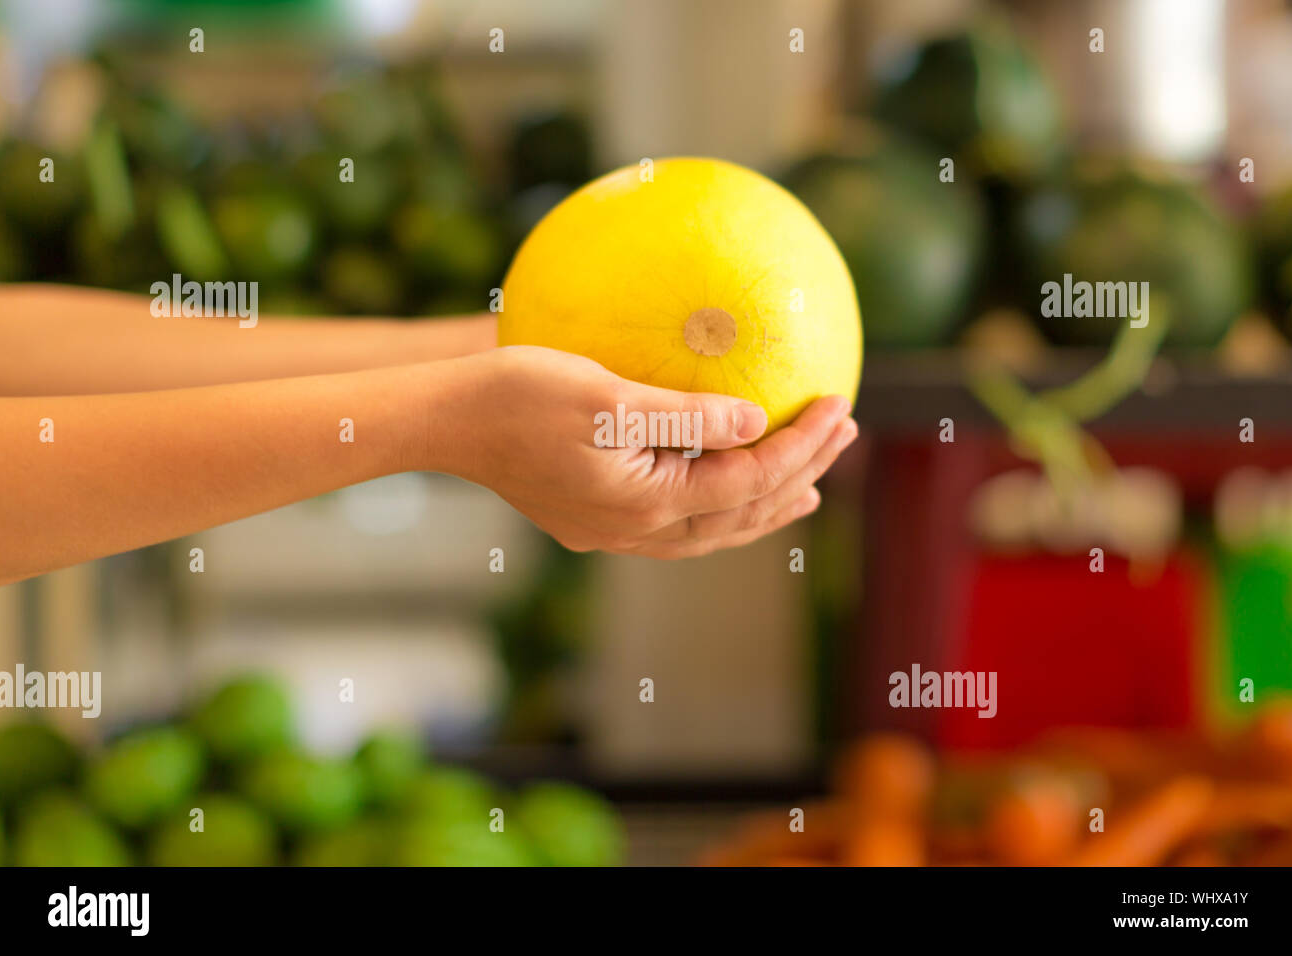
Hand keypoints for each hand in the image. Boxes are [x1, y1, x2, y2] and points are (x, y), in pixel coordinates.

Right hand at [437, 345, 858, 558]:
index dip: (801, 445)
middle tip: (846, 438)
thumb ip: (686, 412)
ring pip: (712, 530)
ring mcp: (614, 533)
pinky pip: (680, 523)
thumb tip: (756, 419)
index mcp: (644, 503)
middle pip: (740, 515)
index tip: (841, 405)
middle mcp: (635, 531)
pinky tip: (726, 482)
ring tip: (808, 486)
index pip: (748, 480)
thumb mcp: (607, 395)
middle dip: (799, 475)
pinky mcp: (595, 521)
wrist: (445, 422)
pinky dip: (720, 506)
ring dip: (765, 504)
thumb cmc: (516, 394)